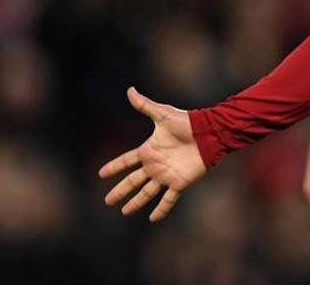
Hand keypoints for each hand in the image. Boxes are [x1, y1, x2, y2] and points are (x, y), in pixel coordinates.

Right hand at [99, 87, 206, 221]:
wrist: (208, 133)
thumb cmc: (187, 122)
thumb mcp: (162, 114)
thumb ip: (145, 105)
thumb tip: (130, 90)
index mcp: (149, 150)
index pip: (126, 161)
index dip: (114, 167)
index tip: (101, 174)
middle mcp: (155, 165)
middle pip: (133, 181)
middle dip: (120, 191)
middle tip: (107, 201)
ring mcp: (166, 175)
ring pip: (147, 192)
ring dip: (136, 202)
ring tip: (125, 211)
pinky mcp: (179, 182)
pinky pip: (168, 199)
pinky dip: (161, 210)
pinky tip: (152, 219)